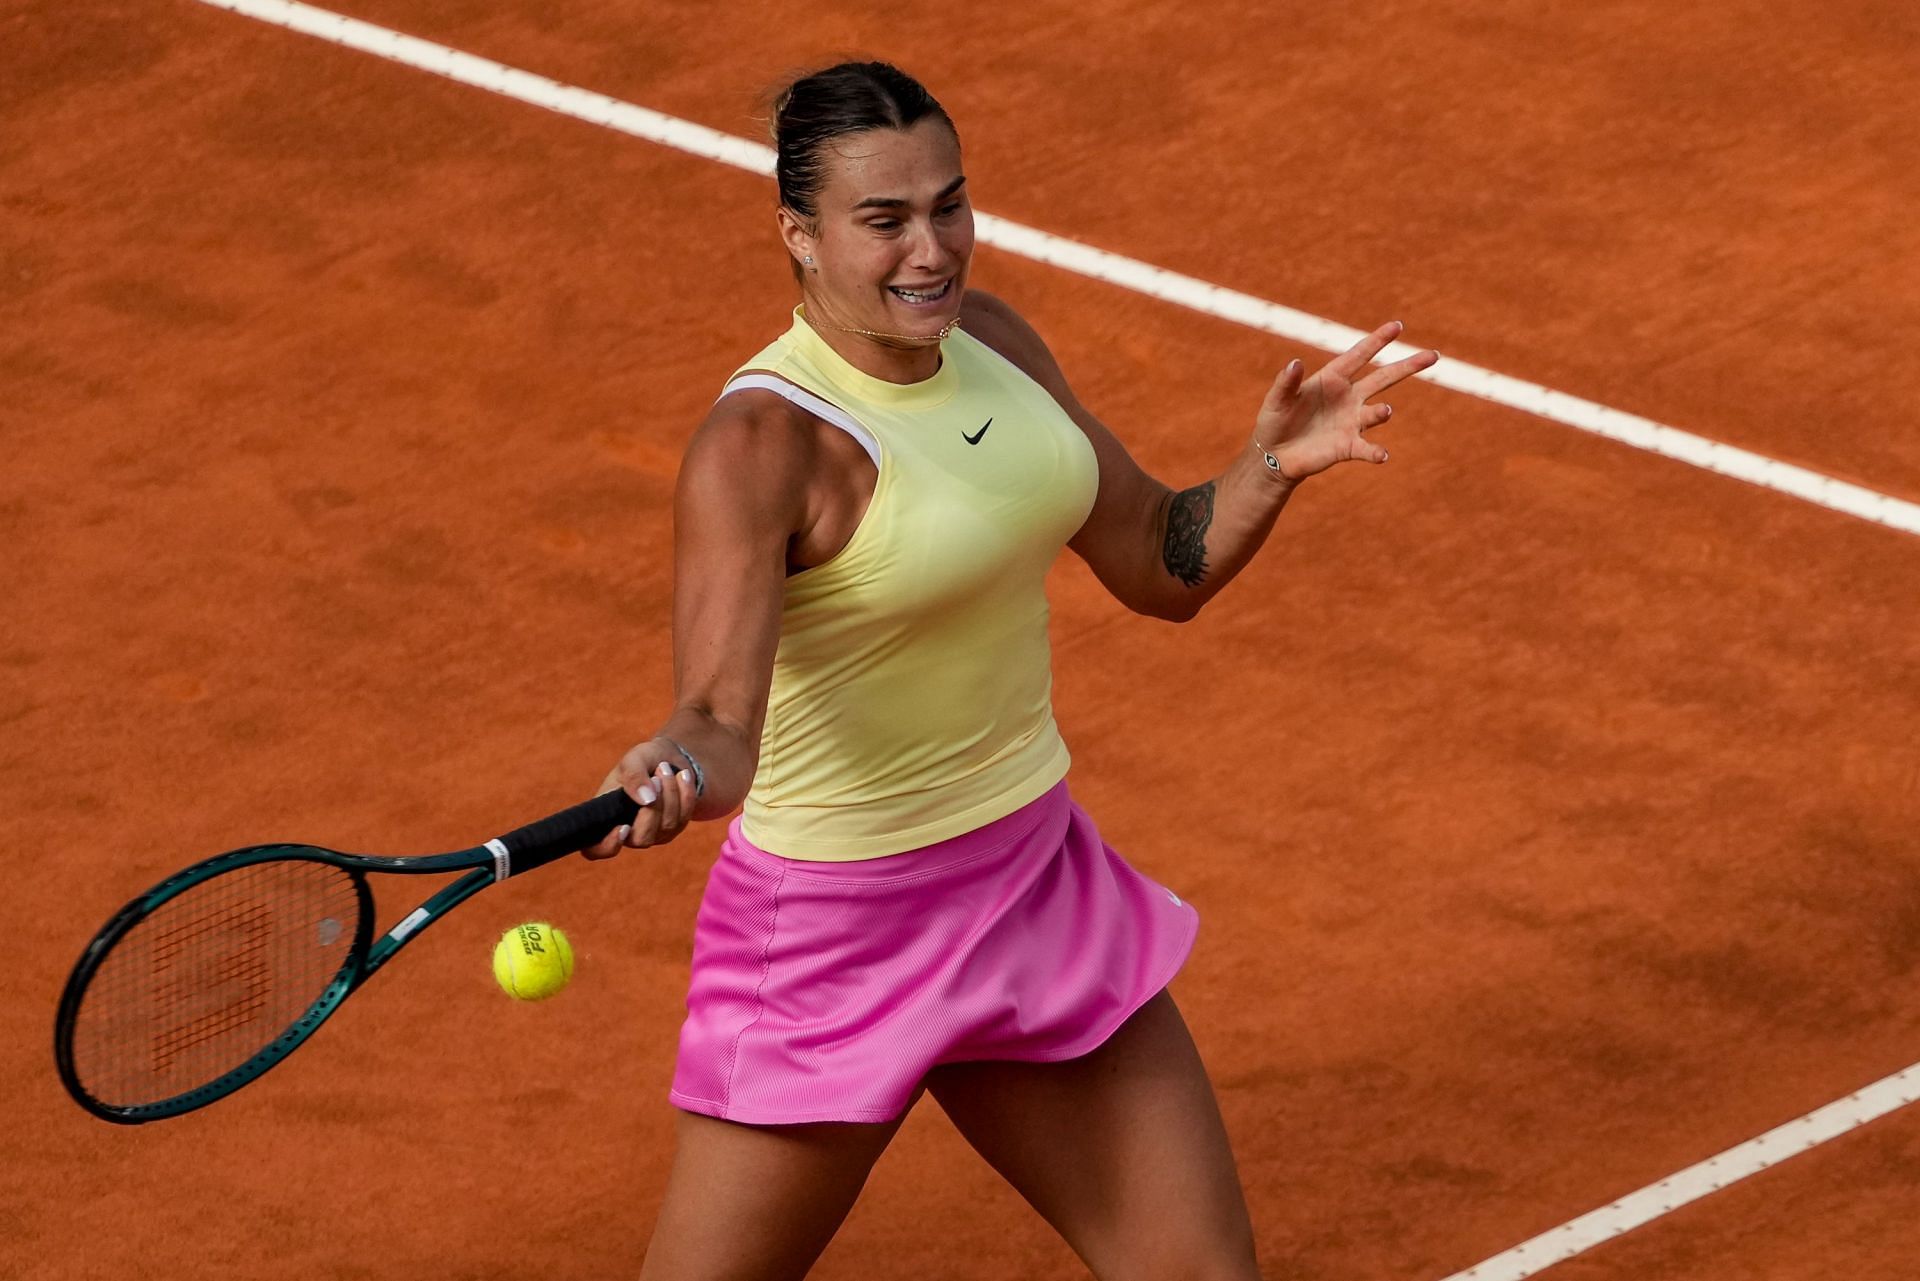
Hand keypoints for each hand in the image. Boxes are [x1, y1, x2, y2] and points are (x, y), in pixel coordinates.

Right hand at [580, 740, 699, 859]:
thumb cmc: (641, 762)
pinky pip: (684, 818)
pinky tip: (683, 775)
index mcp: (605, 818)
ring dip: (670, 794)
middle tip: (656, 777)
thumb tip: (646, 799)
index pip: (596, 849)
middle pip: (642, 838)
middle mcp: (628, 833)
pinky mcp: (673, 829)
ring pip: (666, 826)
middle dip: (654, 808)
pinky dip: (686, 794)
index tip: (623, 826)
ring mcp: (652, 834)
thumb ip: (633, 776)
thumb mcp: (633, 760)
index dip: (607, 845)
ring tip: (665, 768)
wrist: (666, 760)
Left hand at [1255, 321, 1437, 481]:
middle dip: (1407, 366)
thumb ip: (1286, 382)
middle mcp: (1348, 397)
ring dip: (1382, 412)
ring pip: (1376, 413)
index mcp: (1332, 379)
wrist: (1274, 455)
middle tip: (1433, 356)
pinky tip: (1381, 455)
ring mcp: (1352, 421)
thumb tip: (1295, 363)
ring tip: (1385, 411)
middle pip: (1384, 378)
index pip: (1359, 355)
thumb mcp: (1276, 399)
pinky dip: (1375, 452)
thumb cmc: (1275, 421)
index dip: (1378, 340)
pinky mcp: (1349, 447)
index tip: (1398, 326)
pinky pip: (1367, 448)